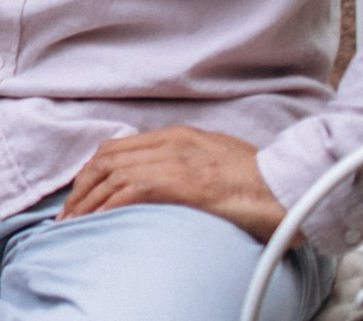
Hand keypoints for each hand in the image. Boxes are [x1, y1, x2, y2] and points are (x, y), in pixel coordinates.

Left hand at [59, 127, 286, 242]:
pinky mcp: (184, 183)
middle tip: (68, 215)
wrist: (294, 186)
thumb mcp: (219, 161)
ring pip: (112, 175)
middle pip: (107, 160)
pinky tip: (97, 223)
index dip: (91, 172)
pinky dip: (108, 206)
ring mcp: (177, 161)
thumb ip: (189, 164)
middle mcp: (171, 143)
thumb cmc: (265, 182)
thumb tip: (168, 183)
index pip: (118, 149)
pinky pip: (130, 191)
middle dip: (81, 188)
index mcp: (179, 137)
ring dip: (87, 201)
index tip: (80, 194)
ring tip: (73, 225)